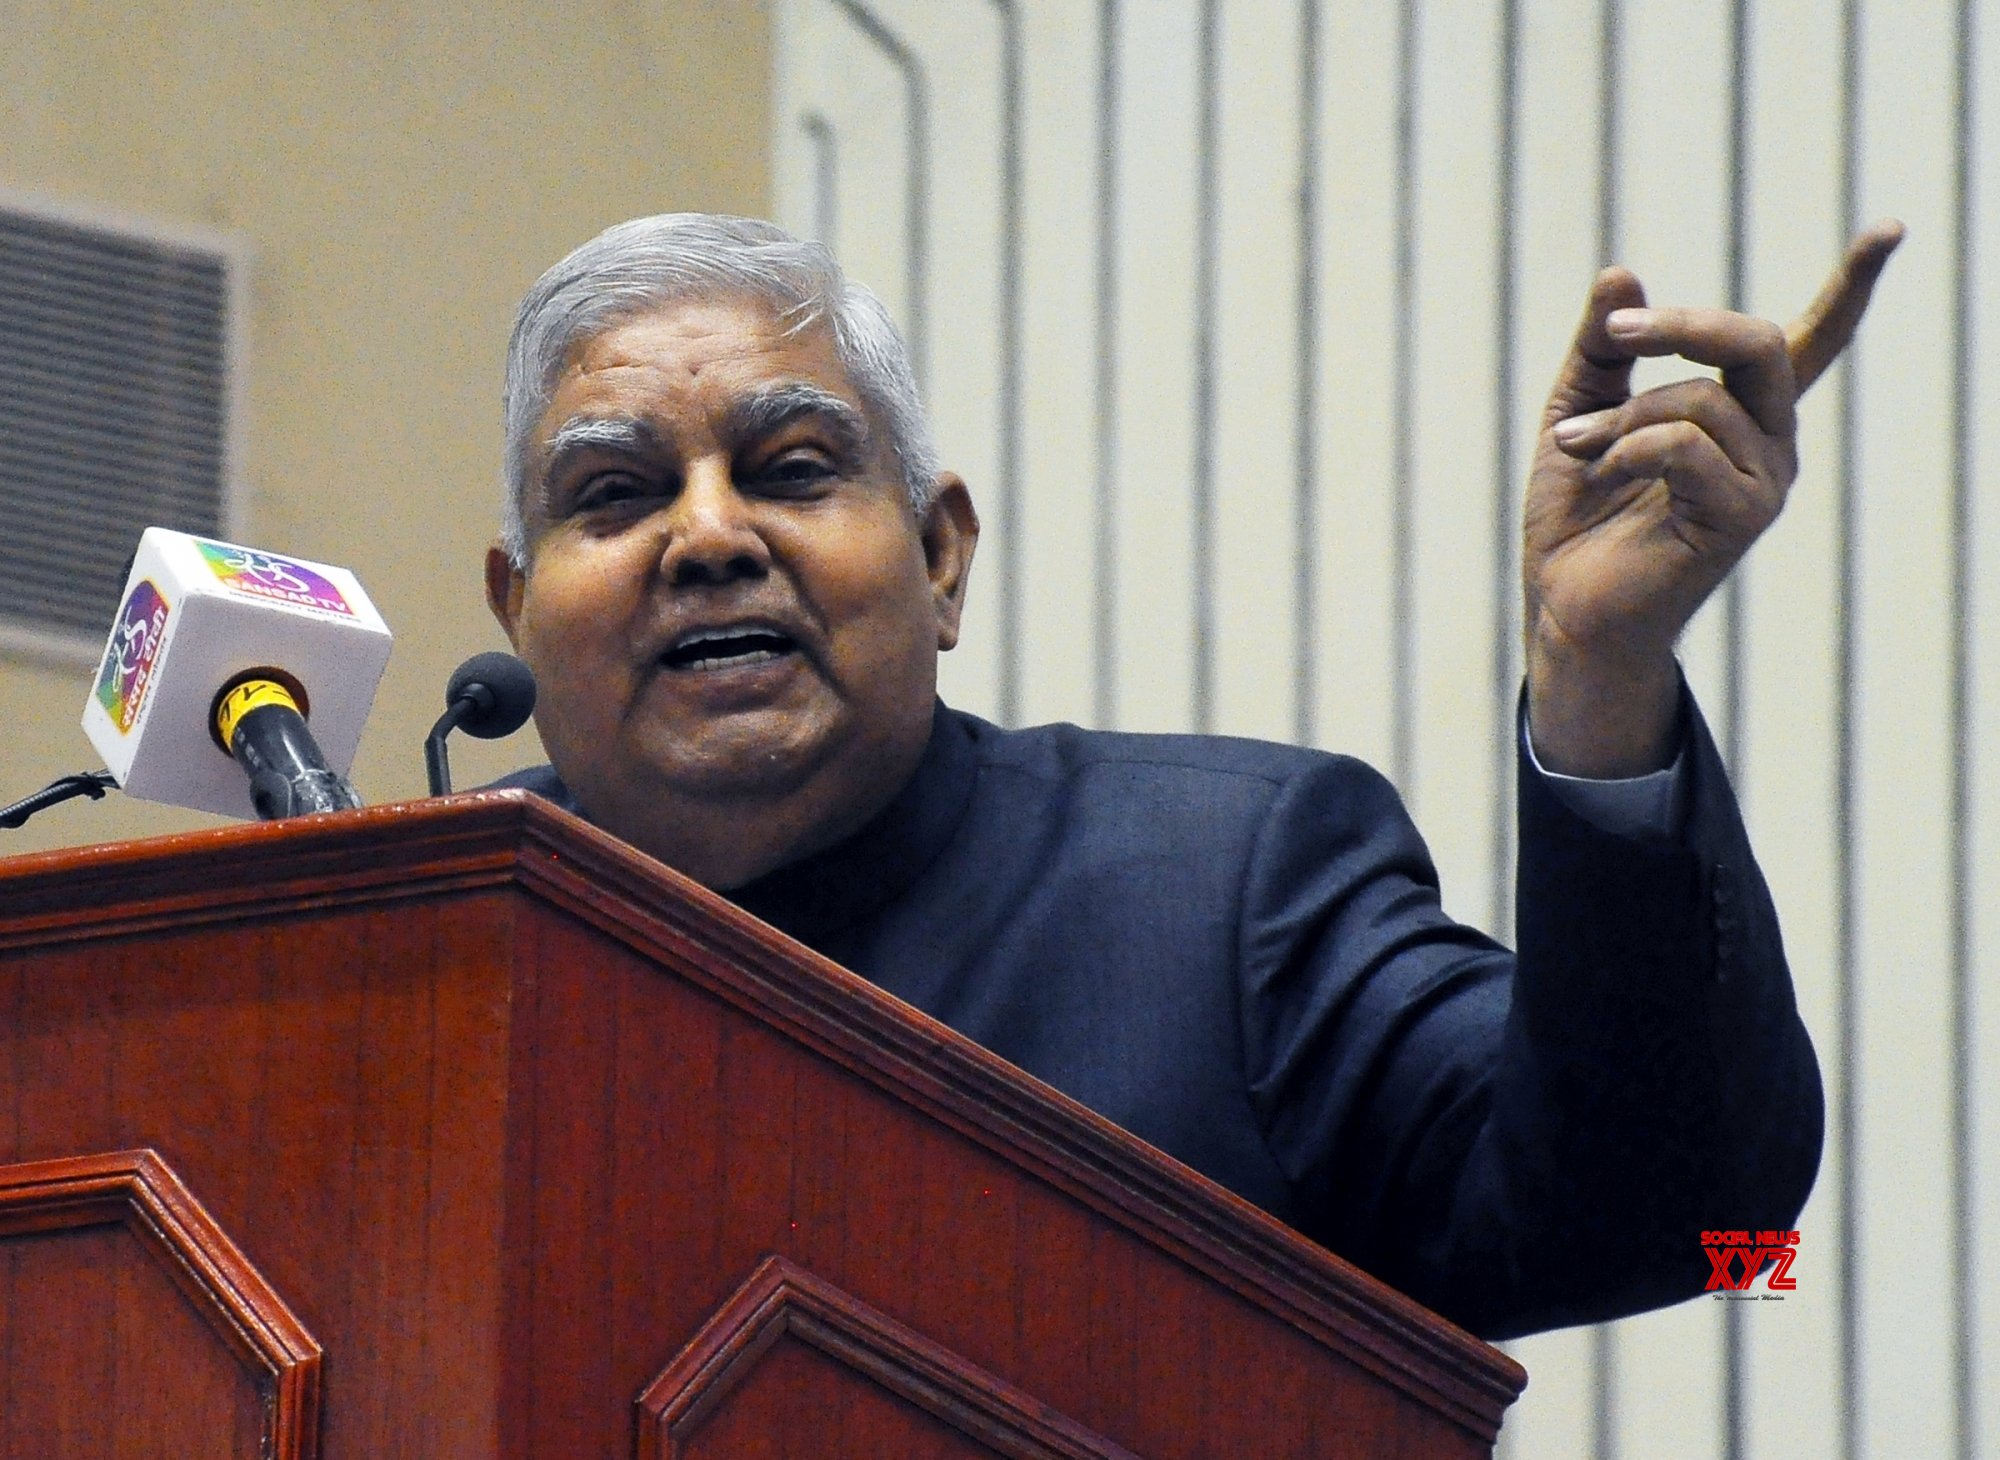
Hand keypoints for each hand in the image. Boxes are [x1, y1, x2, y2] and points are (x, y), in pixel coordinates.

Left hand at [1522, 221, 1902, 776]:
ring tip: (1571, 445)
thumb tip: (1620, 273)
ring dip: (1619, 416)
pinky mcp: (1743, 516)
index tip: (1891, 227)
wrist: (1565, 607)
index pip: (1811, 340)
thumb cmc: (1577, 516)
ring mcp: (1764, 480)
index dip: (1851, 285)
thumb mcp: (1577, 411)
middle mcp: (1770, 442)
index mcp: (1741, 414)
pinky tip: (1600, 472)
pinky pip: (1685, 444)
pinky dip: (1627, 448)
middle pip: (1757, 343)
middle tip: (1618, 335)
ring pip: (1700, 399)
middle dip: (1681, 326)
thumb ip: (1601, 348)